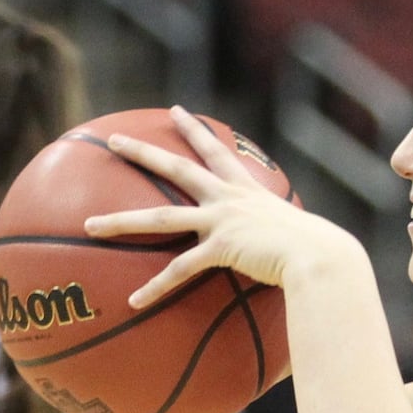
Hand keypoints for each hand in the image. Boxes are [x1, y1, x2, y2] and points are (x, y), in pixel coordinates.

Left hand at [85, 105, 355, 307]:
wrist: (323, 257)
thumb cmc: (317, 252)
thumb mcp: (294, 233)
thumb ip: (275, 236)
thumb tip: (276, 251)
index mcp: (246, 190)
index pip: (215, 150)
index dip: (193, 130)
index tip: (175, 111)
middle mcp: (229, 199)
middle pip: (175, 170)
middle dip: (143, 152)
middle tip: (114, 141)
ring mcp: (222, 221)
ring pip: (159, 219)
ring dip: (120, 222)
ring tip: (89, 225)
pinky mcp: (221, 248)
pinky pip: (178, 270)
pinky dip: (154, 288)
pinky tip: (133, 302)